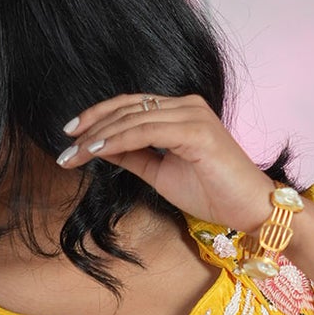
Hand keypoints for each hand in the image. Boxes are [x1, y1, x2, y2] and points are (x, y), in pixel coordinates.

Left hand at [57, 93, 276, 234]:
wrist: (250, 209)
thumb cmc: (213, 193)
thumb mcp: (162, 174)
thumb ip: (134, 158)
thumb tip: (101, 150)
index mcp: (181, 111)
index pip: (131, 106)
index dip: (98, 117)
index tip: (71, 136)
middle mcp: (187, 105)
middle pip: (128, 107)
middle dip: (91, 126)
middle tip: (64, 146)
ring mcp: (193, 115)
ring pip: (133, 118)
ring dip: (99, 136)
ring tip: (74, 152)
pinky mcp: (196, 131)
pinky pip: (147, 131)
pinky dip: (119, 140)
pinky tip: (97, 151)